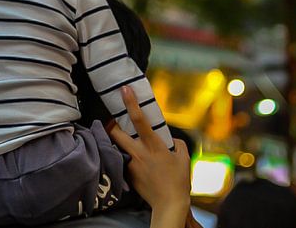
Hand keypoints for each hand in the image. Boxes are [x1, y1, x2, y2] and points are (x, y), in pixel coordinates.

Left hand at [108, 86, 191, 227]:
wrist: (169, 205)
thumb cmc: (178, 182)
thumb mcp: (184, 159)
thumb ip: (178, 145)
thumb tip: (171, 140)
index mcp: (153, 146)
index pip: (139, 120)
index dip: (130, 103)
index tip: (124, 90)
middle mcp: (139, 153)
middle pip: (115, 133)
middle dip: (111, 124)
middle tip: (114, 121)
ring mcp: (131, 165)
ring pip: (117, 147)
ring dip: (118, 141)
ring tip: (124, 141)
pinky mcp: (128, 175)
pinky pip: (124, 161)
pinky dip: (126, 158)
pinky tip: (135, 163)